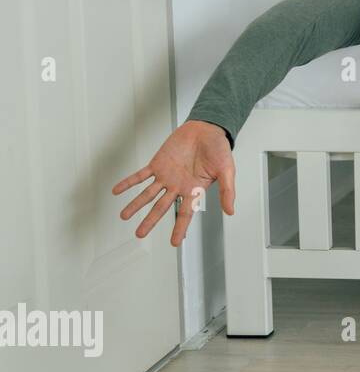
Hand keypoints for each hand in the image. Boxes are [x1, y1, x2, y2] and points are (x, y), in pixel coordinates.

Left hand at [112, 120, 234, 245]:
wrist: (206, 129)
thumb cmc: (219, 149)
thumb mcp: (227, 171)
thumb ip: (227, 192)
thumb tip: (230, 211)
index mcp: (194, 190)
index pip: (186, 213)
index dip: (180, 228)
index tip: (175, 242)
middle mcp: (178, 187)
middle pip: (161, 207)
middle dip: (150, 221)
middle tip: (140, 234)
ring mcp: (166, 176)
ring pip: (148, 194)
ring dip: (135, 204)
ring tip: (124, 216)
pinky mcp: (157, 164)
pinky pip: (140, 175)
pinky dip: (128, 183)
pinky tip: (117, 190)